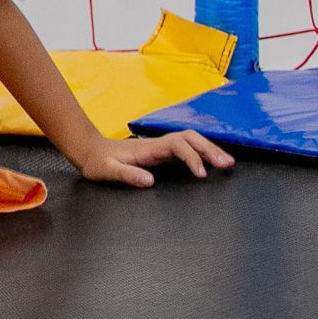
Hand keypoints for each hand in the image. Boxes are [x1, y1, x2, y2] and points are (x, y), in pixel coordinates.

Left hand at [70, 130, 234, 186]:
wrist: (90, 151)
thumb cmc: (98, 162)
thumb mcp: (106, 171)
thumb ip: (126, 175)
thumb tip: (149, 180)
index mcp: (147, 148)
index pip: (176, 146)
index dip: (191, 158)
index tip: (201, 174)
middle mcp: (157, 144)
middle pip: (190, 138)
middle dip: (209, 149)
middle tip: (227, 165)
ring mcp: (161, 146)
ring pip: (191, 140)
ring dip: (209, 148)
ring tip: (227, 163)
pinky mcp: (162, 152)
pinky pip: (187, 147)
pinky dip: (202, 151)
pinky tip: (212, 161)